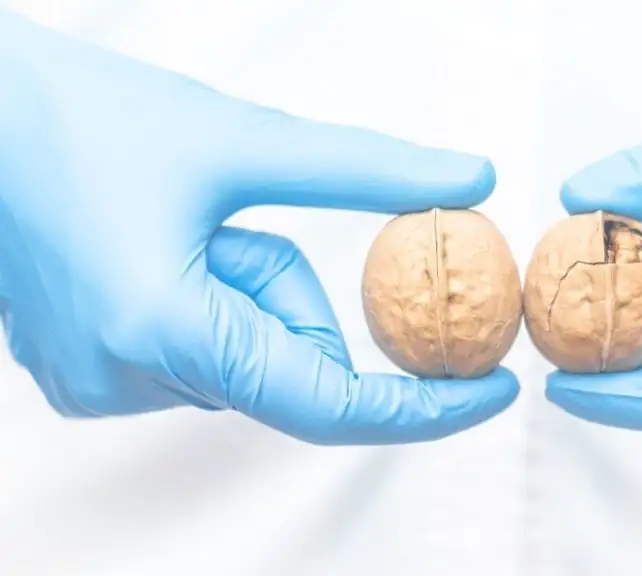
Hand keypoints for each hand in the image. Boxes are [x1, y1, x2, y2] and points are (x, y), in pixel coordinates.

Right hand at [0, 10, 517, 444]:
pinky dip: (211, 309)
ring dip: (246, 295)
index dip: (424, 405)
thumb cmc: (78, 115)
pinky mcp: (86, 375)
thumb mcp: (243, 141)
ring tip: (179, 228)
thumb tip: (472, 177)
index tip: (494, 385)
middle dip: (290, 296)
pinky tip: (155, 252)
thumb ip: (369, 171)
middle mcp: (126, 379)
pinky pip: (199, 357)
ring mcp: (99, 386)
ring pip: (245, 358)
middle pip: (286, 364)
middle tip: (236, 226)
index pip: (329, 403)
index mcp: (163, 329)